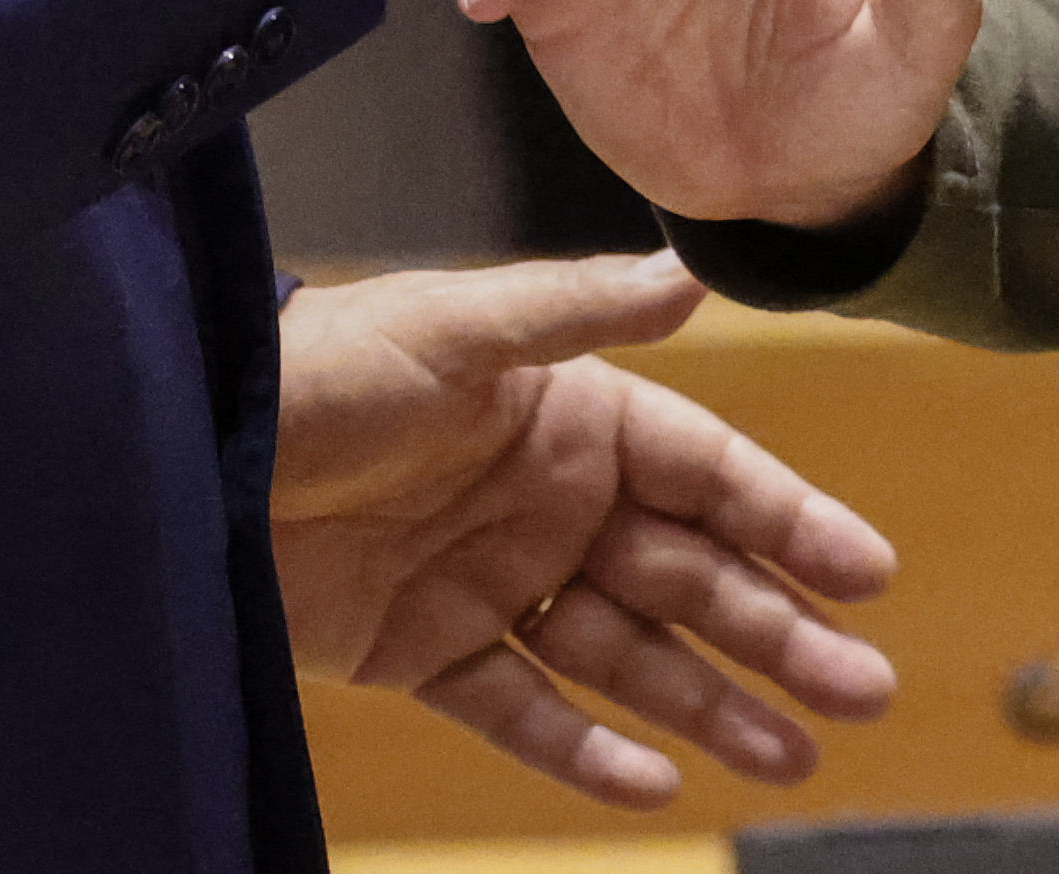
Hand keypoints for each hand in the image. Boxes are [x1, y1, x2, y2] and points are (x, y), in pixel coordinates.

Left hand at [273, 253, 898, 806]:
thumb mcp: (457, 325)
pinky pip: (524, 710)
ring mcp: (492, 582)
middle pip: (687, 576)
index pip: (707, 473)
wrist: (191, 446)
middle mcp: (546, 502)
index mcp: (569, 415)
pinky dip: (584, 748)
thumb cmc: (322, 365)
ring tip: (790, 754)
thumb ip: (577, 310)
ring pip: (626, 654)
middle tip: (862, 691)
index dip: (787, 520)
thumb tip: (693, 277)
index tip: (867, 573)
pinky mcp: (427, 652)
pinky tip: (654, 782)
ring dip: (708, 703)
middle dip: (776, 632)